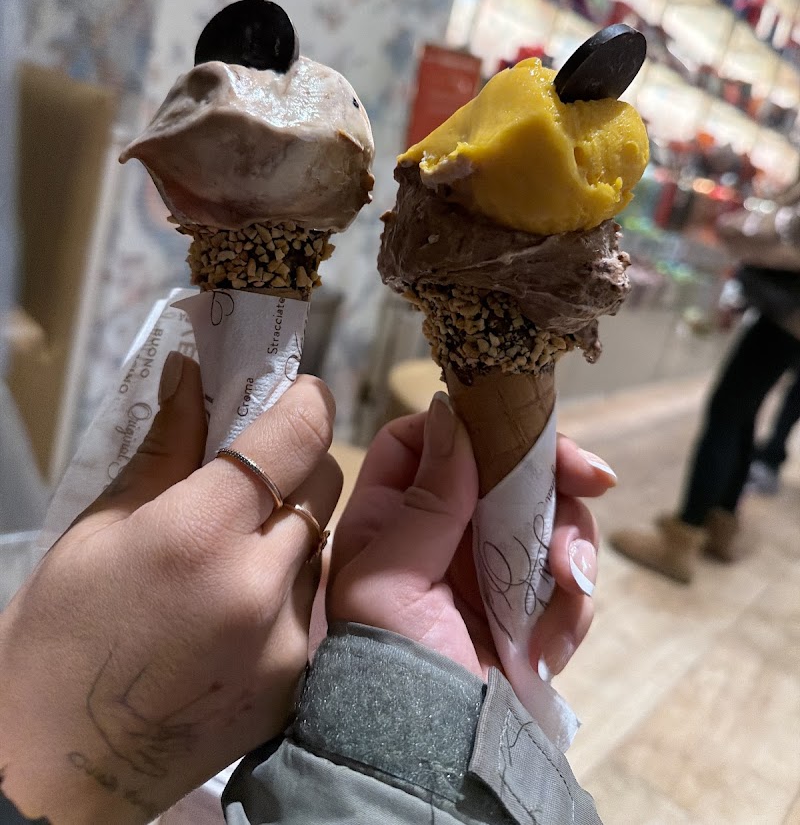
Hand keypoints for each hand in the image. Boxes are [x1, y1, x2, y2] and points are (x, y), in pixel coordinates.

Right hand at [0, 354, 341, 823]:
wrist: (53, 770)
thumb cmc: (58, 637)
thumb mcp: (99, 528)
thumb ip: (165, 446)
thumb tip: (192, 371)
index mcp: (198, 535)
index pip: (296, 435)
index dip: (306, 400)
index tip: (298, 391)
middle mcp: (258, 587)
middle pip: (324, 482)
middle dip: (298, 459)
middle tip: (256, 467)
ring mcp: (286, 642)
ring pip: (322, 540)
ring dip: (292, 524)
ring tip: (237, 542)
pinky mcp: (297, 684)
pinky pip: (313, 601)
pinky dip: (289, 583)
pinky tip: (239, 599)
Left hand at [327, 393, 613, 682]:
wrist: (434, 758)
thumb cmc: (394, 663)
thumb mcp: (393, 576)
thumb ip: (427, 499)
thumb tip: (450, 412)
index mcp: (392, 516)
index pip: (429, 441)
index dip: (473, 425)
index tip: (518, 430)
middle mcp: (443, 532)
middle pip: (506, 470)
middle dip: (555, 476)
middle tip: (596, 479)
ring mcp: (491, 566)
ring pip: (549, 517)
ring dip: (571, 545)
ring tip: (570, 582)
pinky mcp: (530, 604)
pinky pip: (570, 579)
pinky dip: (574, 604)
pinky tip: (553, 642)